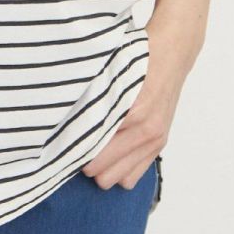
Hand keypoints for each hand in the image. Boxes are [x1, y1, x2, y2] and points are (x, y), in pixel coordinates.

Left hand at [79, 19, 197, 190]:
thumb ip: (91, 101)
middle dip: (86, 161)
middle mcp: (145, 130)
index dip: (74, 148)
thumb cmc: (137, 58)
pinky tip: (112, 152)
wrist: (171, 53)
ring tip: (95, 148)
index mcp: (131, 112)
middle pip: (101, 173)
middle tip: (77, 143)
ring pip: (116, 179)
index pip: (93, 148)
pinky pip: (132, 177)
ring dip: (103, 169)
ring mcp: (154, 140)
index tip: (63, 141)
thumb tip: (65, 125)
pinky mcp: (159, 144)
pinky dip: (119, 169)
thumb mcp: (109, 73)